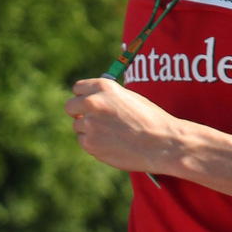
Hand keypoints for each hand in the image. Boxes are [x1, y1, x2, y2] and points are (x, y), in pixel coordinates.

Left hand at [65, 76, 184, 176]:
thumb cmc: (150, 119)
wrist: (161, 143)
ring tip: (111, 135)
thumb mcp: (129, 97)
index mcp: (103, 87)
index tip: (87, 104)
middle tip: (90, 120)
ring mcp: (90, 124)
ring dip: (89, 131)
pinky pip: (85, 143)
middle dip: (78, 113)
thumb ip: (108, 97)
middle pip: (70, 107)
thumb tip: (92, 103)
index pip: (78, 89)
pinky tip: (113, 144)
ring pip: (78, 127)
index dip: (83, 97)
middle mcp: (93, 103)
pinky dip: (94, 144)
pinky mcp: (90, 144)